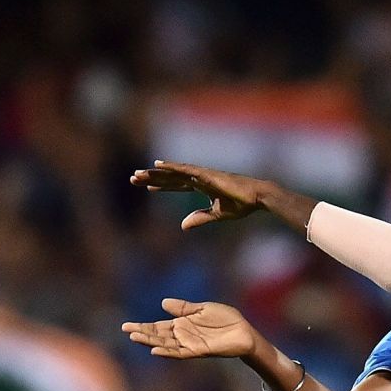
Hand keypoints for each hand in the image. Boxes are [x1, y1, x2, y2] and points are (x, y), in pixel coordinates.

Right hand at [121, 298, 257, 358]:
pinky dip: (167, 351)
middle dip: (142, 333)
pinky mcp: (199, 351)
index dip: (143, 326)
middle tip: (125, 330)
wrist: (244, 332)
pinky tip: (155, 349)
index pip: (158, 327)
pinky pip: (180, 352)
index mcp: (182, 325)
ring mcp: (189, 344)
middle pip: (158, 335)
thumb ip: (183, 308)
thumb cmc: (226, 320)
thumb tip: (163, 303)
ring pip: (165, 344)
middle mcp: (183, 336)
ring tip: (135, 338)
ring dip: (150, 342)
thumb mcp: (202, 309)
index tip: (127, 326)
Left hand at [131, 160, 267, 229]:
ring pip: (173, 172)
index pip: (177, 185)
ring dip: (155, 173)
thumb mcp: (217, 214)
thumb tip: (182, 225)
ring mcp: (201, 174)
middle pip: (170, 177)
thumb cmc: (242, 205)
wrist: (257, 197)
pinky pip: (184, 170)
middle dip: (152, 178)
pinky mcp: (206, 174)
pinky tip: (158, 164)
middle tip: (133, 178)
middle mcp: (199, 178)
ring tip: (138, 173)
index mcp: (202, 186)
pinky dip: (170, 167)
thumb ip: (200, 218)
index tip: (147, 186)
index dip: (162, 186)